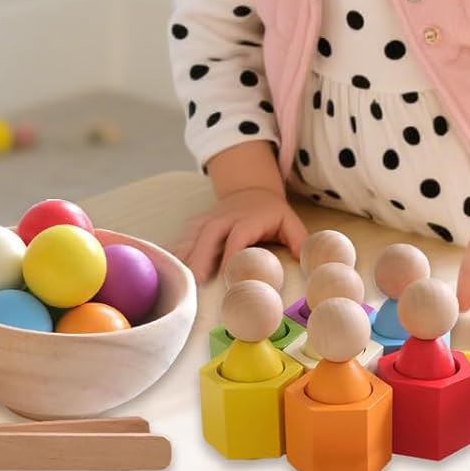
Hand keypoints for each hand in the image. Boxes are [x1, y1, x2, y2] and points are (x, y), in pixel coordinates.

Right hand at [172, 188, 306, 283]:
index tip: (227, 275)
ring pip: (193, 235)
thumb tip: (305, 260)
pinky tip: (165, 265)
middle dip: (201, 257)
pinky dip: (174, 250)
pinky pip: (183, 236)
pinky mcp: (198, 223)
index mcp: (249, 218)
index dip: (232, 254)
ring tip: (176, 278)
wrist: (250, 189)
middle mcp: (225, 218)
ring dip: (184, 255)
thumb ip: (299, 239)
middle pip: (210, 235)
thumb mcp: (290, 221)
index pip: (239, 236)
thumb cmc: (272, 213)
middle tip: (195, 281)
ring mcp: (209, 219)